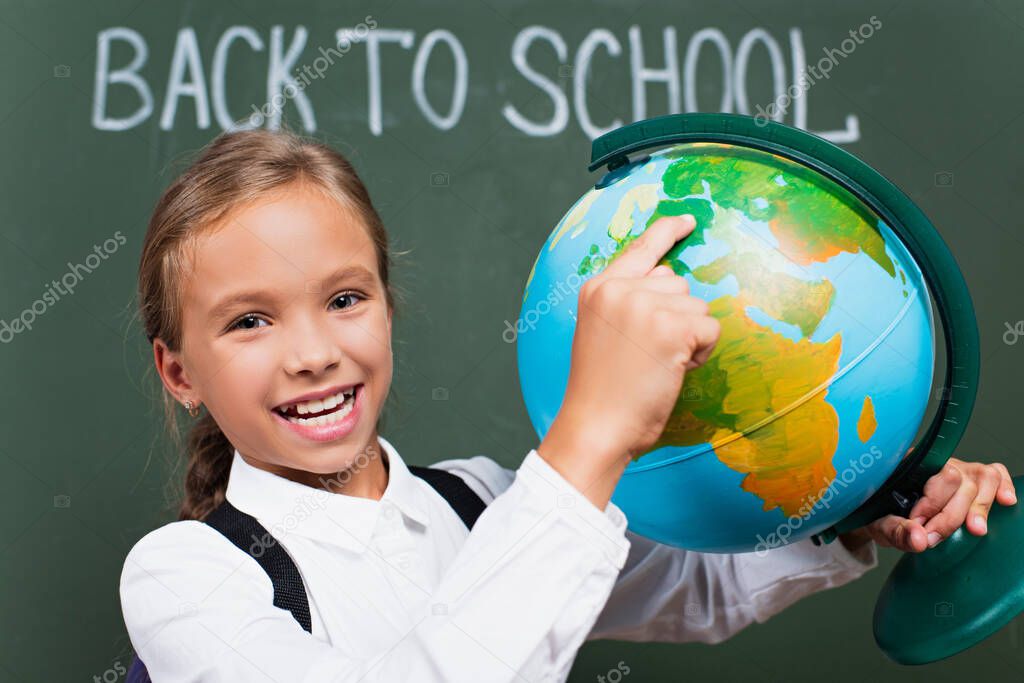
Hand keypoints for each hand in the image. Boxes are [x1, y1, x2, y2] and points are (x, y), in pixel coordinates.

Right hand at [538, 215, 720, 507]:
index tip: (687, 221)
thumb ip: (628, 301)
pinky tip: (672, 370)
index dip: (667, 232)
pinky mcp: (673, 327)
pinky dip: (700, 353)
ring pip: (696, 307)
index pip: (640, 249)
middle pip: (677, 284)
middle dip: (675, 318)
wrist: (595, 426)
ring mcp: (646, 305)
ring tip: (655, 365)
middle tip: (646, 356)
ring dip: (688, 338)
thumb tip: (669, 277)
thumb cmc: (601, 390)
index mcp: (598, 288)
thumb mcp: (603, 331)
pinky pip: (710, 329)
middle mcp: (620, 288)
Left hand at [845, 457, 1017, 552]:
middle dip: (950, 514)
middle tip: (934, 537)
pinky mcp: (973, 481)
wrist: (882, 514)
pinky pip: (995, 474)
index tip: (920, 526)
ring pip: (983, 477)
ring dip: (981, 506)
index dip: (932, 505)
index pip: (936, 478)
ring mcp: (959, 471)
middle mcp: (939, 464)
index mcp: (912, 466)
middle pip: (961, 481)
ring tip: (975, 529)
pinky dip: (1003, 486)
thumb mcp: (881, 525)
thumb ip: (897, 531)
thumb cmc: (881, 514)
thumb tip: (920, 541)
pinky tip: (1005, 501)